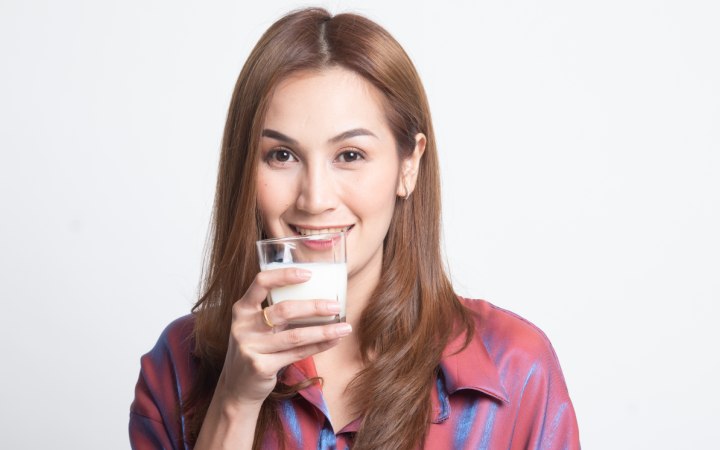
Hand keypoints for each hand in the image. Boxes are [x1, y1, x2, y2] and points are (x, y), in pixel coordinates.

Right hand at [215, 268, 351, 405]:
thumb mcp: (257, 327)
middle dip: (314, 307)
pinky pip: (296, 354)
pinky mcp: (260, 367)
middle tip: (336, 305)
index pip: (261, 282)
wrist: (236, 387)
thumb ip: (276, 313)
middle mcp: (243, 326)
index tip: (309, 273)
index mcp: (242, 309)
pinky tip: (333, 341)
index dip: (285, 275)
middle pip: (283, 310)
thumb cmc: (255, 349)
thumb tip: (319, 296)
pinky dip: (319, 346)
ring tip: (345, 327)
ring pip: (294, 336)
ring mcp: (250, 347)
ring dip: (323, 331)